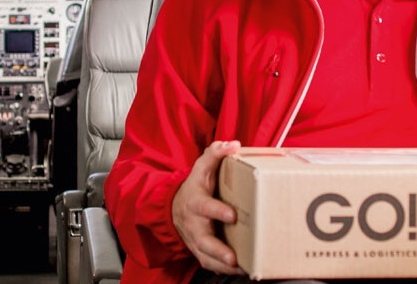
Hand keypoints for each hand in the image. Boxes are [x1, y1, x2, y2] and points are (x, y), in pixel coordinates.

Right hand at [171, 141, 242, 274]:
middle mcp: (194, 224)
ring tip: (241, 268)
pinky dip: (223, 270)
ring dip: (222, 264)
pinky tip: (242, 271)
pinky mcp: (200, 251)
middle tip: (233, 257)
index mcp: (195, 202)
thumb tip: (232, 144)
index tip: (232, 214)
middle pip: (204, 240)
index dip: (217, 210)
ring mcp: (196, 240)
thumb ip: (215, 153)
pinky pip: (210, 264)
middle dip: (218, 249)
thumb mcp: (201, 167)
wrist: (173, 208)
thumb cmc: (194, 187)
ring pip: (207, 257)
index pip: (205, 207)